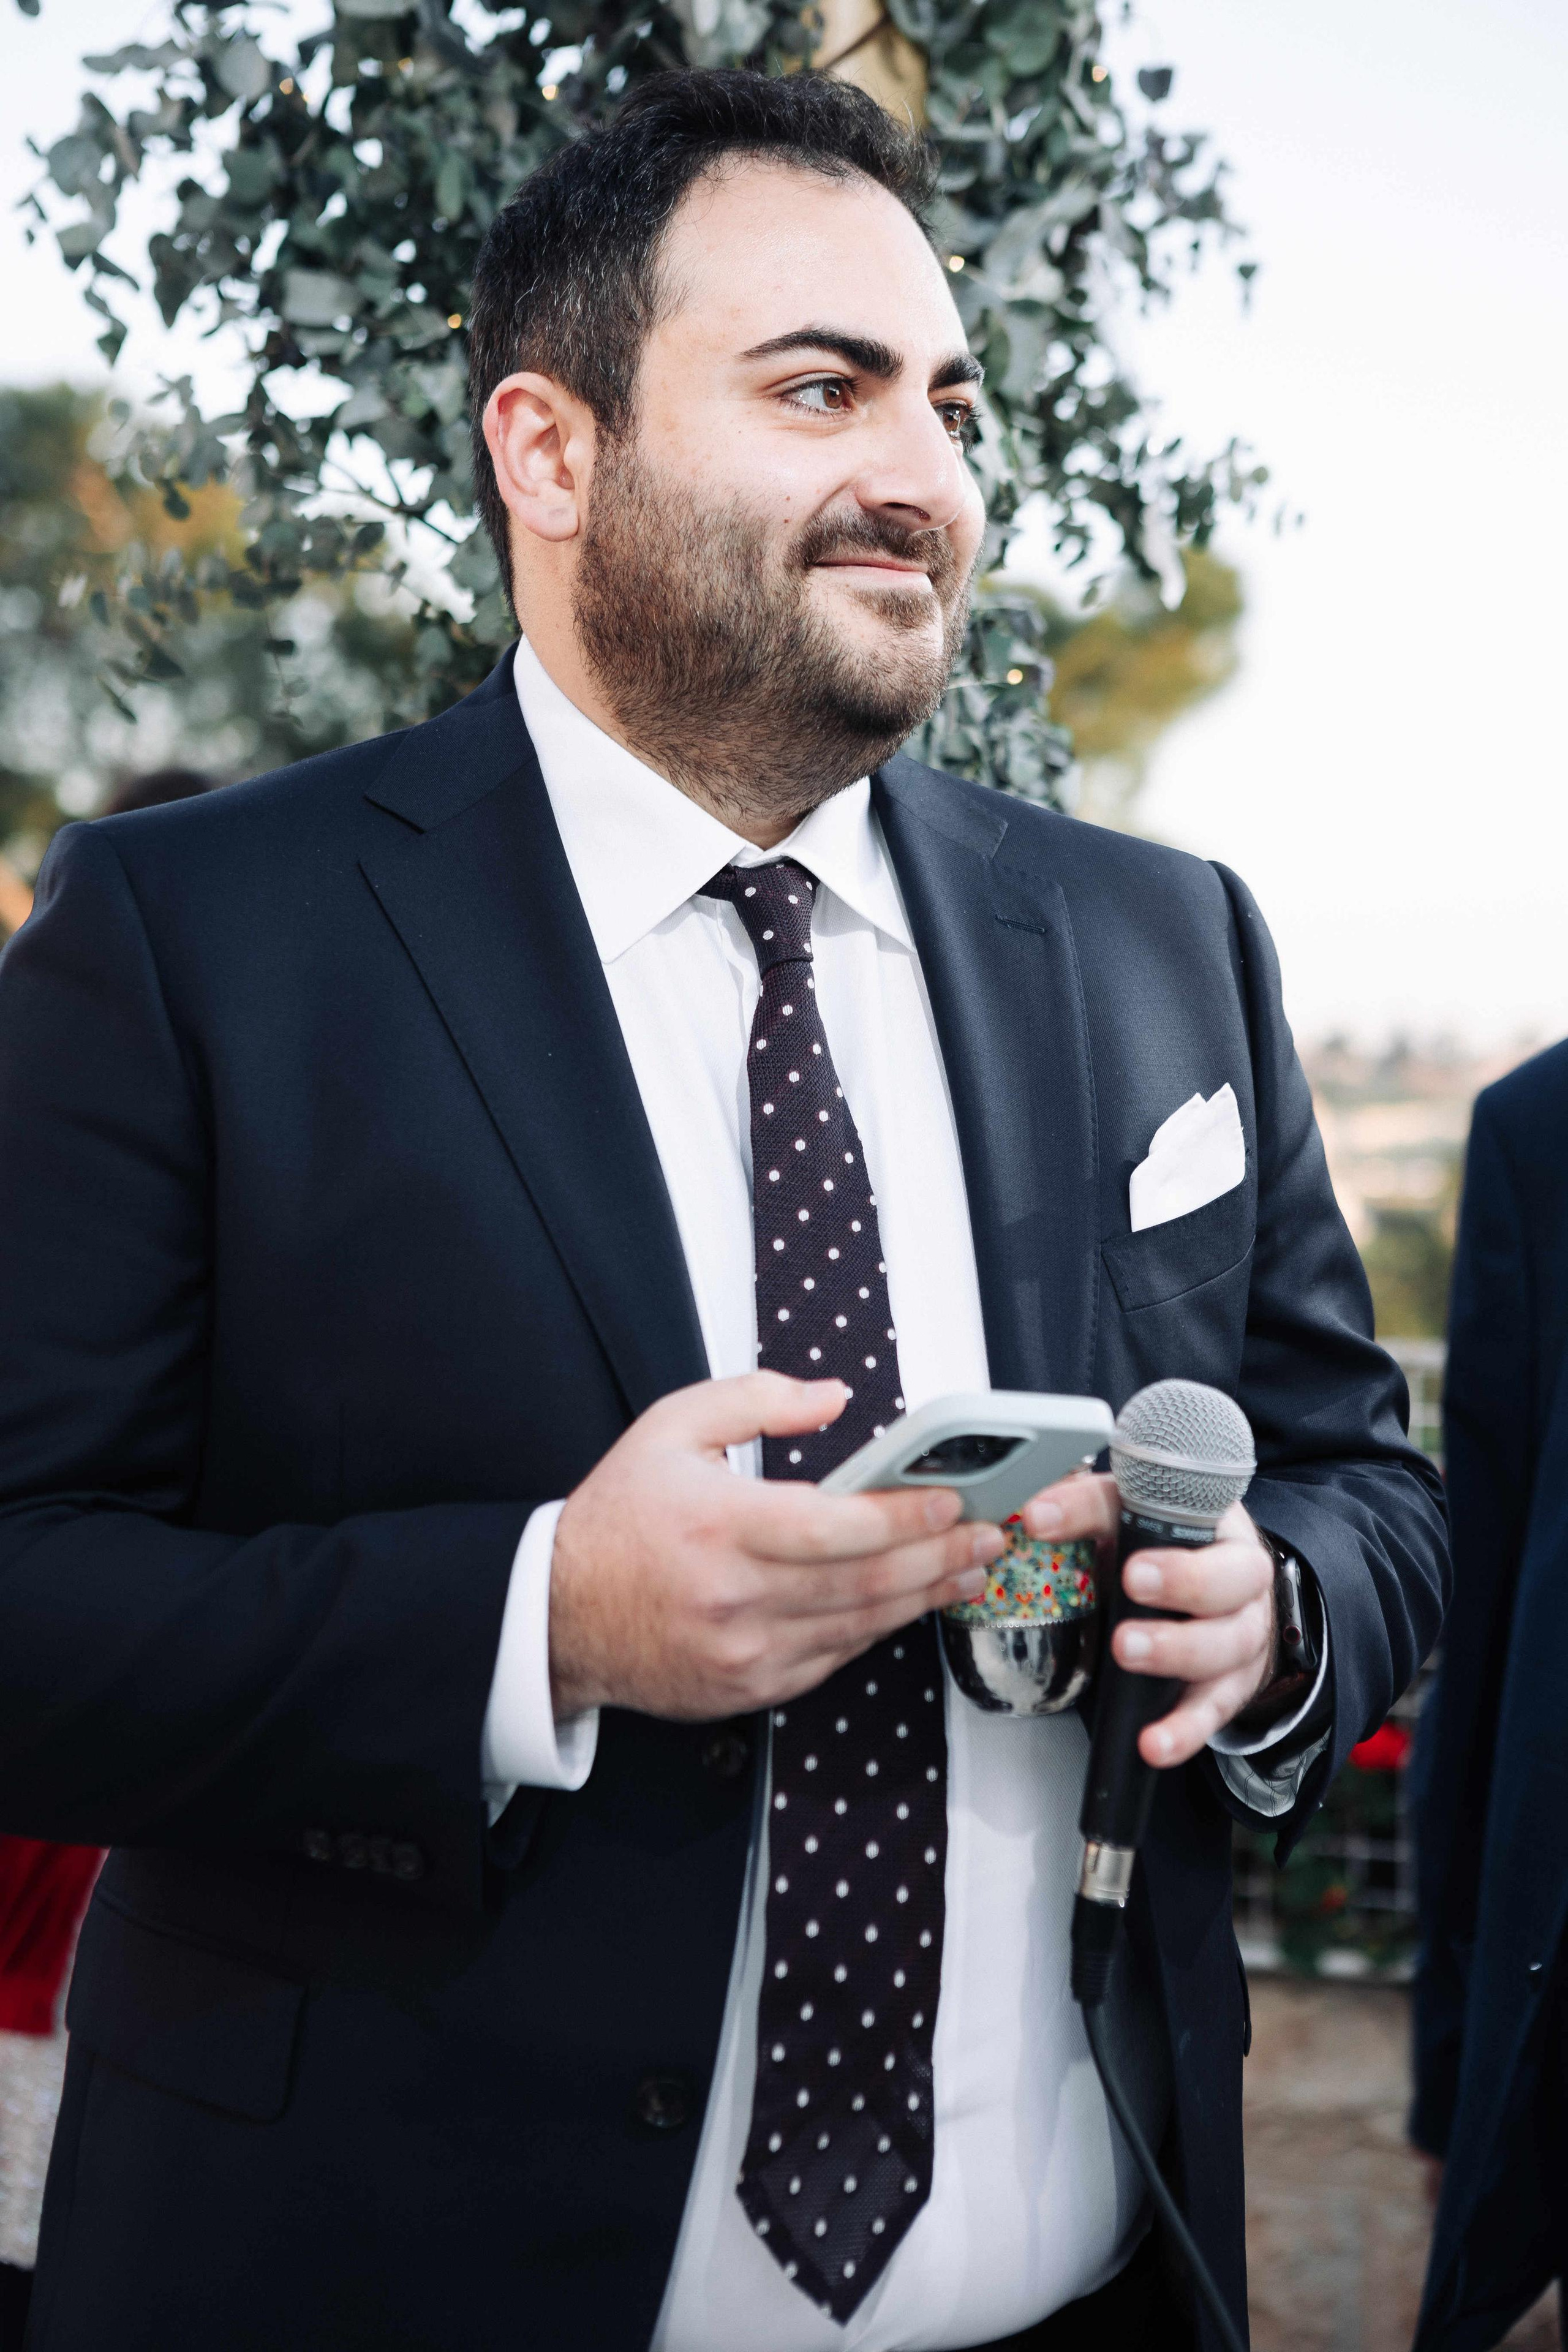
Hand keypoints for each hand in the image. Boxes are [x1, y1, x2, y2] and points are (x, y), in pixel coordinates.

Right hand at [549, 1373, 1004, 1721]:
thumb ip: (756, 1399)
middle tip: (990, 1533)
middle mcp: (734, 1596)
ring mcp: (744, 1651)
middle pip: (864, 1582)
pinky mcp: (748, 1687)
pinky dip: (878, 1630)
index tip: (955, 1498)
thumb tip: (833, 1397)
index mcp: (720, 1525)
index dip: (905, 1516)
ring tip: (970, 1567)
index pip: (835, 1527)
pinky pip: (833, 1659)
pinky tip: (911, 1603)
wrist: (558, 1612)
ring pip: (859, 1626)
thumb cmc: (620, 1517)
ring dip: (925, 1596)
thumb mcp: (672, 1427)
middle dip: (940, 1555)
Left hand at [1021, 1474, 1275, 1766]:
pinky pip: (1213, 1710)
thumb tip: (1032, 1516)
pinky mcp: (1232, 1687)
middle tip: (1131, 1581)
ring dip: (1175, 1649)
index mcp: (1213, 1521)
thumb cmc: (1171, 1554)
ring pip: (1226, 1643)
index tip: (1053, 1518)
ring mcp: (1242, 1634)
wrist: (1226, 1599)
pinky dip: (1184, 1730)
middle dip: (1182, 1579)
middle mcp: (1240, 1575)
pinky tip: (1153, 1742)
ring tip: (1126, 1651)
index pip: (1166, 1503)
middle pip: (1230, 1576)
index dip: (1106, 1508)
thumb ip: (1085, 1510)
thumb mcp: (1130, 1519)